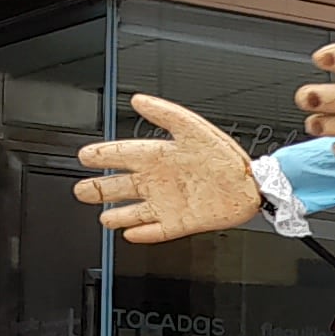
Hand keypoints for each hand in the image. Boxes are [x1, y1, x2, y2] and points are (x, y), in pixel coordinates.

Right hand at [74, 94, 266, 243]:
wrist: (254, 185)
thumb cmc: (227, 157)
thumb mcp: (194, 129)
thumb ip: (165, 113)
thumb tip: (139, 100)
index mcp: (159, 155)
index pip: (120, 154)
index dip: (100, 155)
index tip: (83, 155)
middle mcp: (159, 180)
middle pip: (118, 185)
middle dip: (97, 189)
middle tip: (80, 190)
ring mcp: (167, 202)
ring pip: (132, 211)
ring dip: (116, 214)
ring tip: (102, 217)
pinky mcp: (180, 223)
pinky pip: (156, 230)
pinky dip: (142, 233)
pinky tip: (130, 234)